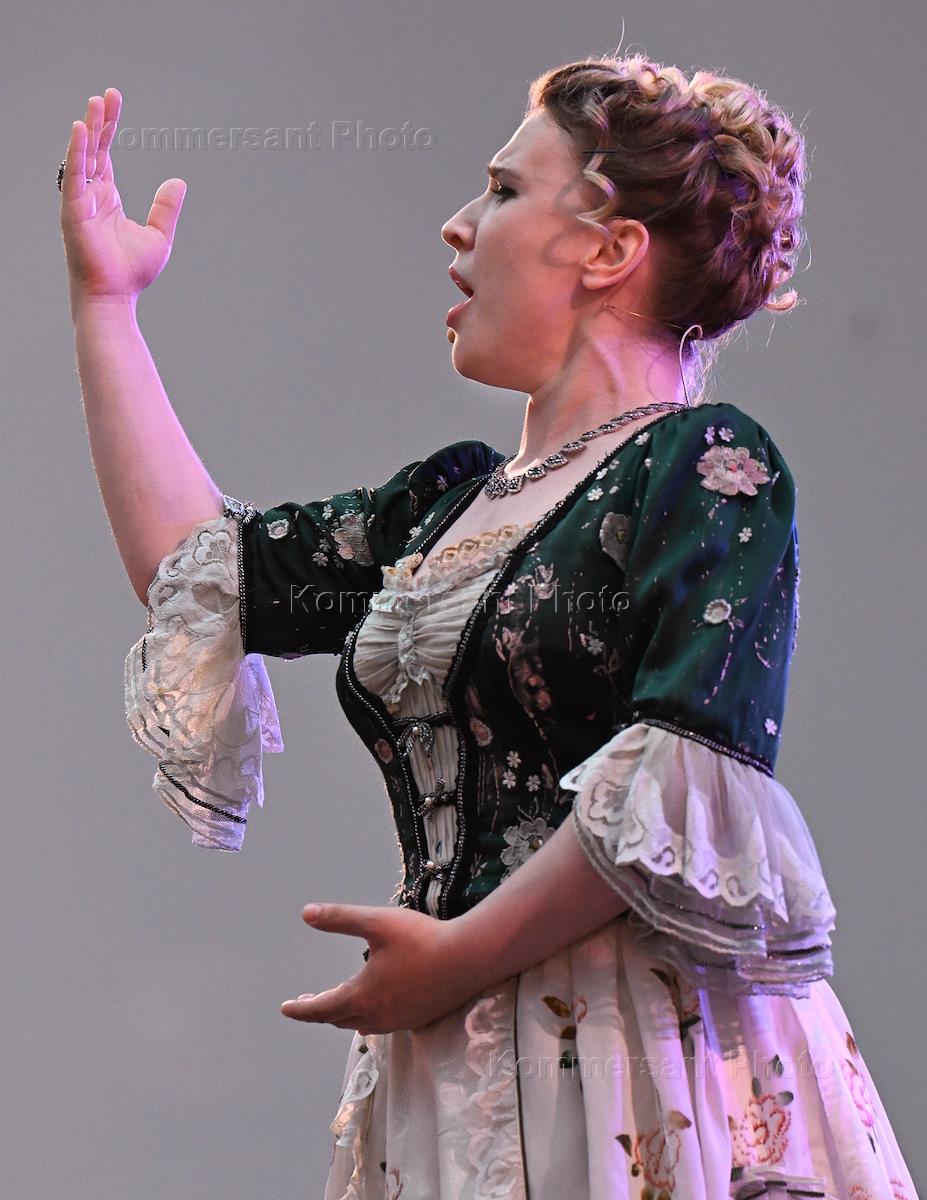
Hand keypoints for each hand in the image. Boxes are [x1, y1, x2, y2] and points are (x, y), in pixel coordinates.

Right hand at [60, 89, 187, 301]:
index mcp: (107, 197)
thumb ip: (166, 207)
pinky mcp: (73, 211)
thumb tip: (179, 181)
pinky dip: (77, 151)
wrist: (115, 296)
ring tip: (95, 104)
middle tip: (106, 94)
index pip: (105, 153)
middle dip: (100, 120)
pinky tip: (82, 129)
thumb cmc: (130, 272)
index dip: (109, 127)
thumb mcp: (158, 235)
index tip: (114, 101)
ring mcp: (80, 201)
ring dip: (89, 129)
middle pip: (93, 148)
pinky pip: (75, 175)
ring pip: (82, 157)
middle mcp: (90, 195)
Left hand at [279, 902, 486, 1034]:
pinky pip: (384, 1023)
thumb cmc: (421, 938)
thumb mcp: (376, 922)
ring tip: (339, 1000)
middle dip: (320, 1010)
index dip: (301, 1009)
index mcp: (362, 995)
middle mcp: (377, 1015)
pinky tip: (377, 1002)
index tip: (285, 1008)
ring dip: (345, 1014)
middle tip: (306, 1002)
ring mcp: (398, 1021)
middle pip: (339, 1019)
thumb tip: (306, 913)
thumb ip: (340, 918)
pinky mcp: (418, 1020)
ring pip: (362, 1024)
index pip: (321, 1009)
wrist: (468, 959)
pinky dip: (369, 1014)